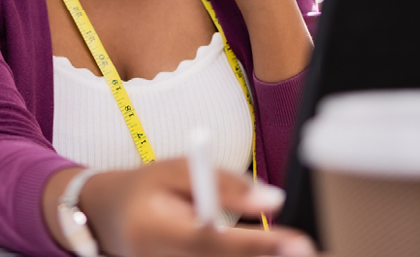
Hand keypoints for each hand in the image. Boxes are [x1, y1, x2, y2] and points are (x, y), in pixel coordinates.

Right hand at [76, 160, 314, 256]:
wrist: (108, 217)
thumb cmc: (147, 188)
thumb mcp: (177, 170)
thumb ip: (225, 183)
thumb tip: (275, 202)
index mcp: (155, 230)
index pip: (211, 241)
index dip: (256, 245)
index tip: (297, 243)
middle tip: (310, 252)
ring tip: (297, 252)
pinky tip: (267, 252)